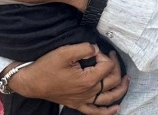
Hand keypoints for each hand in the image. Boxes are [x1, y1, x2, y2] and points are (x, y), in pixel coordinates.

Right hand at [10, 43, 127, 113]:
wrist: (31, 81)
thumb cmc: (47, 66)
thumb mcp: (66, 51)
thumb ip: (85, 48)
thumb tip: (97, 49)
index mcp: (87, 80)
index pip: (108, 66)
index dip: (106, 56)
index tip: (98, 50)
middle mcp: (88, 93)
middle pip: (111, 81)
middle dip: (116, 67)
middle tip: (112, 56)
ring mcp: (83, 101)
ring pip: (108, 99)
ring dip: (120, 90)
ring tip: (126, 80)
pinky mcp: (77, 105)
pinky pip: (95, 112)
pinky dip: (107, 112)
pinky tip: (116, 108)